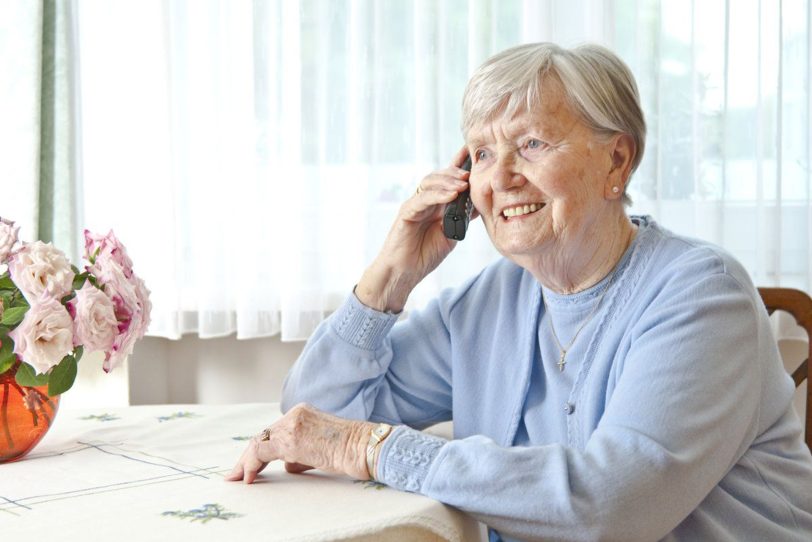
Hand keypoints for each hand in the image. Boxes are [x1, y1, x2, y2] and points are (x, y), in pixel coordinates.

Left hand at [225, 403, 373, 483]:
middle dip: (247, 457)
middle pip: (263, 436)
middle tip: (235, 475)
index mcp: (303, 413)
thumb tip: (286, 465)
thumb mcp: (320, 448)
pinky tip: (249, 478)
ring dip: (246, 463)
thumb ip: (300, 453)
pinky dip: (251, 465)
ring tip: (238, 478)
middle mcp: (295, 414)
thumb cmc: (350, 450)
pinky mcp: (291, 439)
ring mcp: (292, 425)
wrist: (365, 447)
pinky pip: (261, 451)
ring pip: (258, 442)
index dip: (257, 450)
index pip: (273, 431)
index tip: (247, 467)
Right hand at [355, 146, 471, 311]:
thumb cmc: (425, 254)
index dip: (459, 164)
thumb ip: (462, 218)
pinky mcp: (406, 212)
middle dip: (455, 171)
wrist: (405, 271)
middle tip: (471, 172)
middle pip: (439, 176)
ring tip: (463, 183)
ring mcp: (415, 204)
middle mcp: (425, 200)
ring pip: (430, 183)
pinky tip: (451, 195)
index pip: (448, 179)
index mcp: (436, 204)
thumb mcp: (452, 234)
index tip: (473, 154)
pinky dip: (438, 195)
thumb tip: (480, 204)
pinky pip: (422, 198)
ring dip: (448, 181)